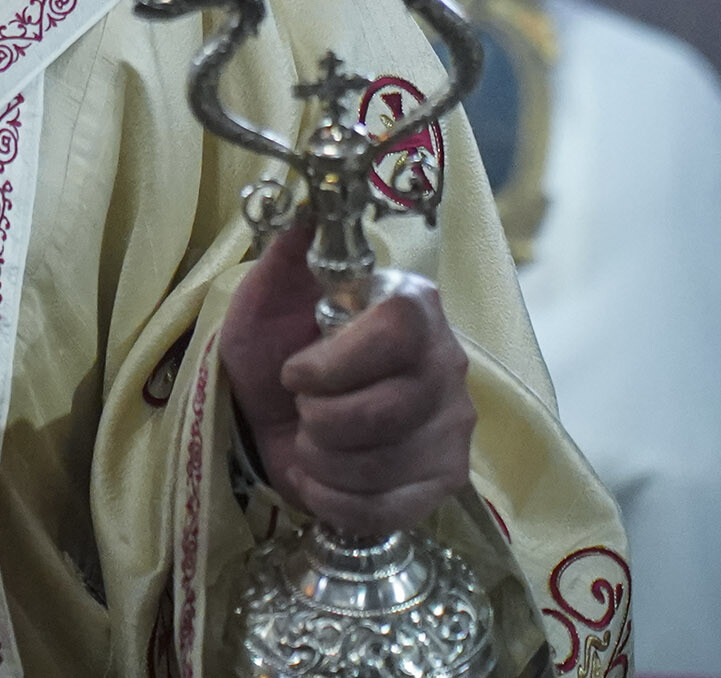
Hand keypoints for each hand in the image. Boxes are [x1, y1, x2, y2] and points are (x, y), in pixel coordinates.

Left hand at [225, 225, 475, 538]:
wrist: (277, 414)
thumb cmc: (278, 348)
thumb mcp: (266, 297)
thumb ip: (287, 256)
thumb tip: (306, 212)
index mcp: (412, 307)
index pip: (397, 333)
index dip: (337, 364)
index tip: (296, 372)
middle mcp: (447, 364)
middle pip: (387, 410)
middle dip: (319, 418)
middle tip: (302, 407)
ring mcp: (454, 427)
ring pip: (382, 464)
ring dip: (321, 459)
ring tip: (312, 440)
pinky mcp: (445, 482)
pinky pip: (386, 509)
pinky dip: (334, 500)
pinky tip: (321, 477)